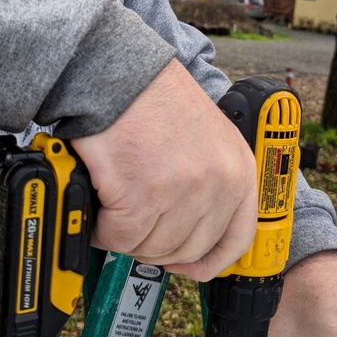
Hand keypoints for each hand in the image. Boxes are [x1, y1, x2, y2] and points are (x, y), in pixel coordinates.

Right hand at [72, 60, 257, 280]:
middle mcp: (218, 184)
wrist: (115, 72)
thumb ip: (210, 180)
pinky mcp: (142, 198)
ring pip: (149, 248)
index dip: (208, 260)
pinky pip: (117, 238)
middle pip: (186, 250)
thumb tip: (189, 228)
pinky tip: (98, 204)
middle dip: (153, 244)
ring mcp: (183, 193)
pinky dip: (100, 228)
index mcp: (238, 169)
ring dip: (124, 234)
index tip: (186, 265)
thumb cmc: (151, 97)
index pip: (237, 238)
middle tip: (132, 223)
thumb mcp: (206, 135)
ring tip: (113, 204)